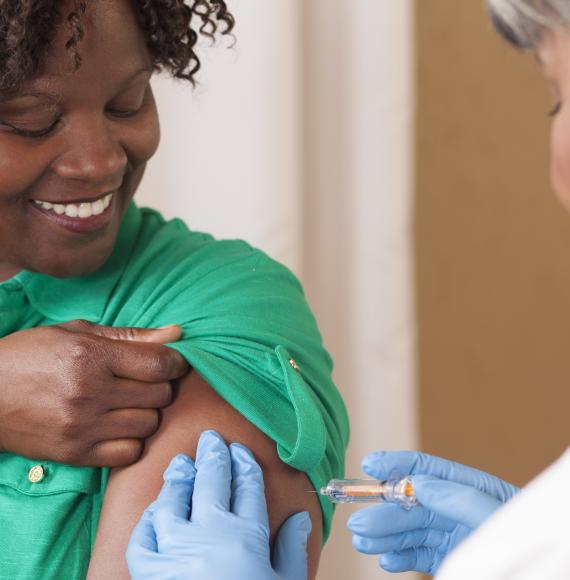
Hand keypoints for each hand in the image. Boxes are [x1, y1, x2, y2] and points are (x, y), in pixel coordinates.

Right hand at [0, 320, 188, 465]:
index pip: (158, 364)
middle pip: (160, 395)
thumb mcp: (76, 333)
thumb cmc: (31, 356)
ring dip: (148, 412)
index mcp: (90, 356)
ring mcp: (82, 427)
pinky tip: (119, 426)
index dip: (176, 363)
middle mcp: (89, 393)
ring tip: (130, 403)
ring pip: (149, 424)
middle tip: (148, 381)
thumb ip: (131, 335)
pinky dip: (132, 440)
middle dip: (162, 385)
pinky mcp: (75, 454)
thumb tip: (177, 333)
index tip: (173, 362)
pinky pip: (129, 453)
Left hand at [127, 430, 311, 579]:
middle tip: (210, 438)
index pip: (247, 486)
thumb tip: (300, 518)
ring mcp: (176, 552)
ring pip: (174, 501)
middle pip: (212, 482)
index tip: (240, 450)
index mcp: (247, 536)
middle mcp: (210, 535)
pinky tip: (156, 510)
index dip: (244, 464)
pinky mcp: (149, 574)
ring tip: (181, 463)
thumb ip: (292, 551)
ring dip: (178, 479)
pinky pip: (143, 538)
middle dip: (213, 455)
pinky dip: (148, 521)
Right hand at [347, 451, 519, 574]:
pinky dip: (399, 557)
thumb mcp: (498, 517)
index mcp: (474, 490)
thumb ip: (460, 499)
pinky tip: (385, 558)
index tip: (370, 463)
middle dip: (384, 510)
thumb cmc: (526, 543)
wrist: (546, 574)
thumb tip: (421, 482)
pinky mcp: (450, 559)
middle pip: (413, 504)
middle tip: (358, 521)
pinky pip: (419, 555)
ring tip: (362, 540)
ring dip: (384, 535)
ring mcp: (454, 536)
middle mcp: (460, 511)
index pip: (430, 470)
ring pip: (411, 530)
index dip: (398, 464)